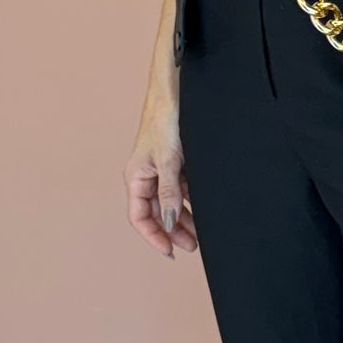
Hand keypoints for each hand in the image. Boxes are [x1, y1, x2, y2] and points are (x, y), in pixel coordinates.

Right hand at [126, 99, 197, 258]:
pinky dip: (192, 201)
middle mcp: (147, 176)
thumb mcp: (168, 160)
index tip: (170, 251)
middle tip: (193, 246)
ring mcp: (163, 170)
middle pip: (157, 213)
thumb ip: (168, 192)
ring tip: (201, 234)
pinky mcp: (177, 162)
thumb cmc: (165, 120)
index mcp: (136, 177)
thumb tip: (167, 221)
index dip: (153, 236)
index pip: (140, 217)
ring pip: (172, 203)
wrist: (176, 91)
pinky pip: (183, 189)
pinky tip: (206, 211)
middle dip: (173, 231)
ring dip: (184, 219)